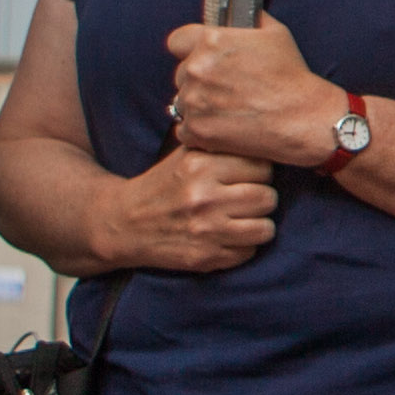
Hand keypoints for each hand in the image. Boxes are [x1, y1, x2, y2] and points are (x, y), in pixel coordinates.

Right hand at [97, 142, 281, 272]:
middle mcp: (204, 198)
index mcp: (200, 166)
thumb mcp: (187, 154)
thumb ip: (222, 144)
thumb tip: (269, 137)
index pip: (262, 166)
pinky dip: (242, 247)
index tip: (247, 176)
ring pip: (266, 228)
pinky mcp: (205, 257)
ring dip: (257, 225)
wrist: (124, 223)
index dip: (259, 172)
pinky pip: (249, 252)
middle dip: (261, 198)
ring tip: (240, 218)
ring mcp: (206, 231)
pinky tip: (225, 237)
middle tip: (244, 198)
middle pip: (268, 198)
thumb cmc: (165, 184)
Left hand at [166, 17, 343, 166]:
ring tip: (228, 110)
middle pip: (181, 73)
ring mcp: (194, 101)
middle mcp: (197, 69)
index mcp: (212, 41)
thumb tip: (238, 12)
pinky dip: (201, 130)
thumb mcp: (275, 33)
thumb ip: (248, 20)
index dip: (190, 48)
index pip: (177, 41)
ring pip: (182, 101)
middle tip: (225, 88)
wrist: (302, 119)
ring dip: (199, 105)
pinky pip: (185, 129)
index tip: (202, 57)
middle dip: (199, 79)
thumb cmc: (291, 77)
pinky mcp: (196, 130)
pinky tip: (224, 127)